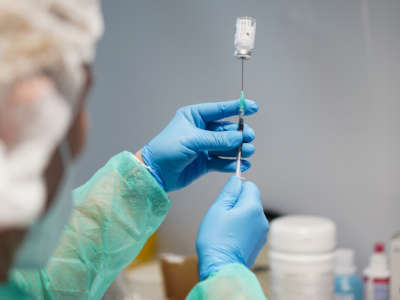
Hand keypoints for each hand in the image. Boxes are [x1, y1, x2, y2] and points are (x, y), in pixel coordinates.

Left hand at [140, 99, 257, 191]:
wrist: (154, 173)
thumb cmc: (166, 150)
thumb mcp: (191, 141)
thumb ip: (216, 140)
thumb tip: (238, 138)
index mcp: (194, 116)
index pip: (219, 110)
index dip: (237, 108)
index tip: (253, 107)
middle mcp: (200, 130)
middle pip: (226, 129)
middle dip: (239, 134)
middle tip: (248, 138)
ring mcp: (203, 147)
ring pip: (226, 146)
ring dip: (238, 149)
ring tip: (247, 152)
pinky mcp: (204, 162)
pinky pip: (222, 161)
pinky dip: (232, 162)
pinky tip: (242, 163)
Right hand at [196, 176, 268, 279]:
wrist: (221, 268)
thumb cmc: (216, 239)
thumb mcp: (218, 209)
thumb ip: (229, 191)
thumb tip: (237, 179)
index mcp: (253, 208)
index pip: (250, 185)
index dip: (236, 189)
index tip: (226, 199)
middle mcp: (262, 219)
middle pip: (250, 200)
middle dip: (237, 203)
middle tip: (222, 216)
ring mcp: (262, 232)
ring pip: (250, 214)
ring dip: (239, 216)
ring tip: (225, 229)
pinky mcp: (259, 243)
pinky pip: (250, 227)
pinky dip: (241, 228)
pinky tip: (230, 237)